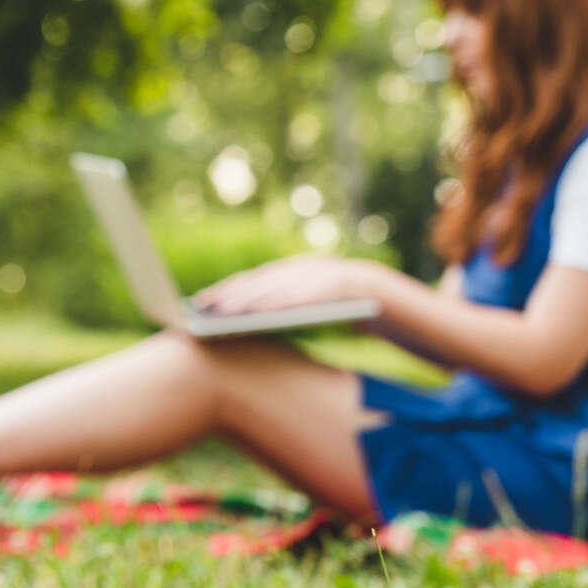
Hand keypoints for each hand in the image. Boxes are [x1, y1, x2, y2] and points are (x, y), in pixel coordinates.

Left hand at [193, 255, 376, 315]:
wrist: (386, 295)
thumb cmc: (342, 307)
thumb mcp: (310, 303)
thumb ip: (284, 305)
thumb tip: (249, 320)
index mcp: (294, 270)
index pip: (252, 280)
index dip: (226, 289)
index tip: (201, 300)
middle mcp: (302, 268)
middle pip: (258, 280)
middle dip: (230, 293)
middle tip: (204, 307)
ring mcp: (317, 274)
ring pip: (276, 285)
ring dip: (248, 298)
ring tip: (225, 313)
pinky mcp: (333, 286)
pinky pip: (303, 294)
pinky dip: (281, 302)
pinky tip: (262, 314)